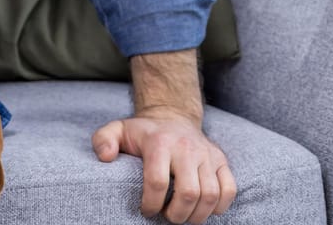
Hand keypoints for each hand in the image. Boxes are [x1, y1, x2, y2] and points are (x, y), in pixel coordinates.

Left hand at [91, 109, 236, 222]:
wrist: (172, 117)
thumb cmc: (143, 132)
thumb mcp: (117, 130)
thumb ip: (103, 140)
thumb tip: (105, 157)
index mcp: (159, 143)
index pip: (158, 182)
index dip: (151, 203)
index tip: (146, 210)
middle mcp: (186, 148)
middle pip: (189, 192)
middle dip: (177, 214)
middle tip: (167, 217)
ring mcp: (206, 154)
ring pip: (211, 195)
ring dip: (197, 215)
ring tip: (183, 217)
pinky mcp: (221, 160)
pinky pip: (229, 189)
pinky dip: (220, 206)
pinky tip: (204, 209)